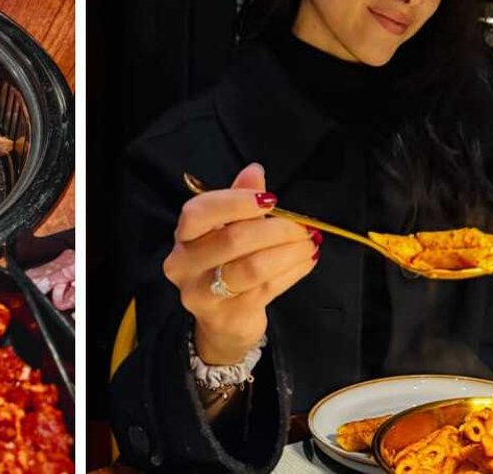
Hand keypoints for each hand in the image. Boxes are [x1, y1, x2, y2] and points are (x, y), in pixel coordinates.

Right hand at [162, 163, 318, 364]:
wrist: (223, 321)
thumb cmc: (225, 265)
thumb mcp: (228, 229)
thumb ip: (239, 200)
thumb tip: (254, 171)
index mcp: (183, 236)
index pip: (198, 213)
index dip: (235, 202)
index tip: (270, 200)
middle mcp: (183, 265)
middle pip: (232, 240)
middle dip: (275, 230)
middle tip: (302, 227)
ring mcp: (202, 294)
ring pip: (253, 268)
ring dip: (288, 252)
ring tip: (309, 244)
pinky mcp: (228, 316)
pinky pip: (267, 289)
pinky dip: (292, 272)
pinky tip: (306, 261)